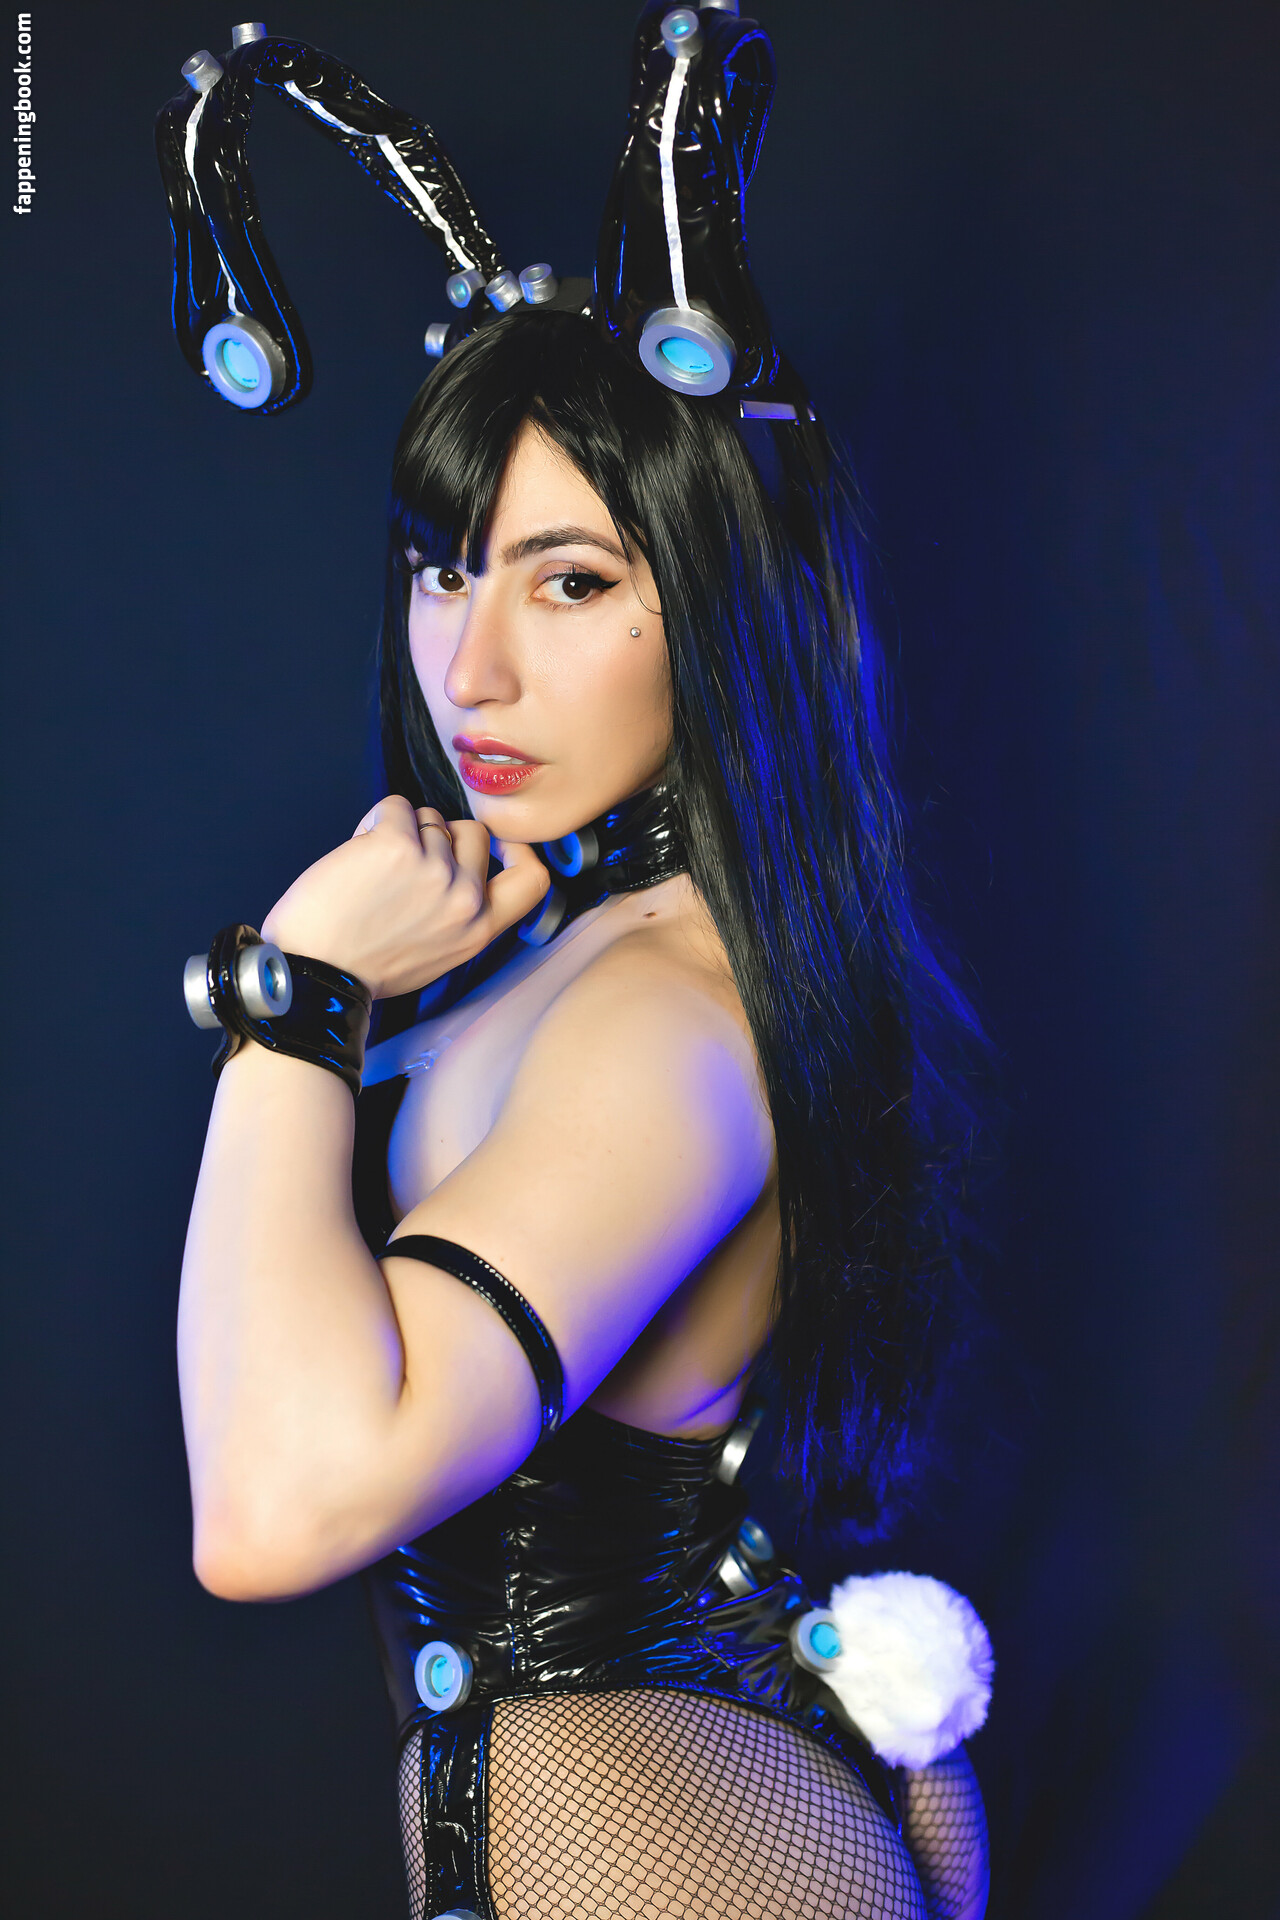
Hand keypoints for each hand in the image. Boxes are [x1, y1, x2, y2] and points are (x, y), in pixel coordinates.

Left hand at [260, 795, 549, 998]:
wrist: (311, 970)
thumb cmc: (363, 965)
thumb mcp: (437, 954)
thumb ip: (460, 914)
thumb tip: (460, 867)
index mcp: (479, 930)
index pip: (534, 879)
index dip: (519, 851)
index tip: (496, 846)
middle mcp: (464, 899)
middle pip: (474, 833)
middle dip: (442, 837)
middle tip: (407, 863)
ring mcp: (433, 869)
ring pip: (430, 817)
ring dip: (402, 832)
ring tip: (373, 868)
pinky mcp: (396, 844)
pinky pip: (395, 805)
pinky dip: (374, 820)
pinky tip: (358, 851)